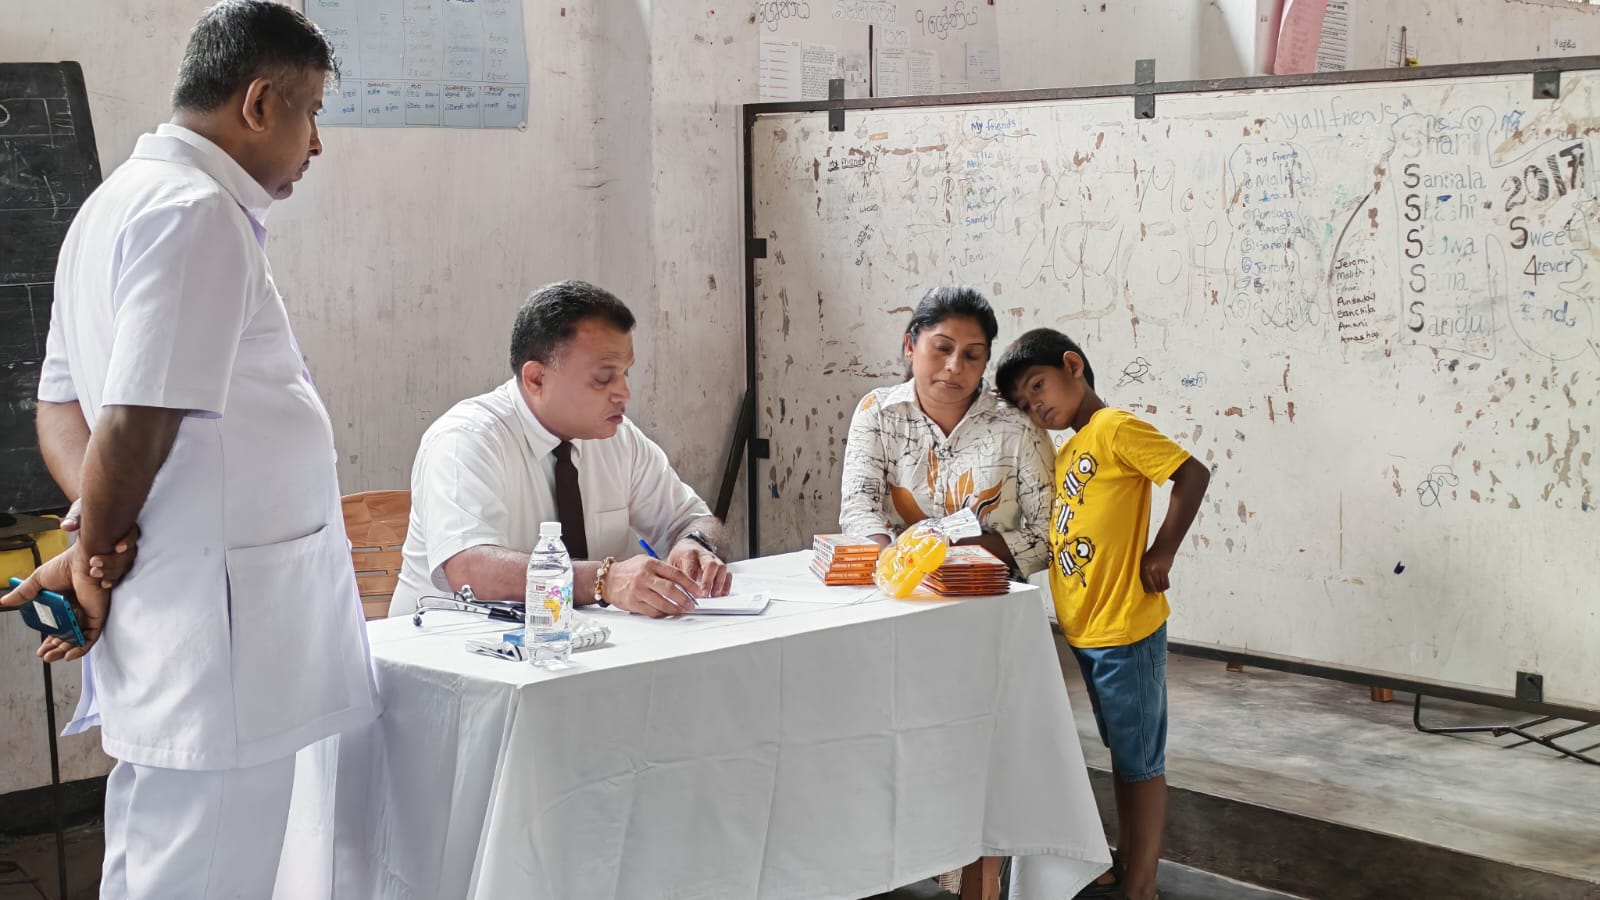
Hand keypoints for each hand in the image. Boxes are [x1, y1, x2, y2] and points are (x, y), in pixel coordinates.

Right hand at [1, 546, 112, 661]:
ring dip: (65, 651)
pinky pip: (90, 637)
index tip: (40, 649)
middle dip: (54, 648)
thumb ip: (23, 594)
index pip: (56, 628)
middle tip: (44, 656)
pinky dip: (81, 648)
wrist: (83, 561)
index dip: (48, 640)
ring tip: (51, 656)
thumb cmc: (65, 566)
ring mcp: (87, 614)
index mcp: (63, 605)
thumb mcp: (38, 582)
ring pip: (77, 639)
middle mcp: (76, 611)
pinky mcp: (97, 616)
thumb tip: (4, 601)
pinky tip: (69, 655)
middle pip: (66, 636)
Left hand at [60, 500, 140, 588]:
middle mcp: (124, 541)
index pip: (132, 534)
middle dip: (112, 561)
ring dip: (110, 572)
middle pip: (127, 554)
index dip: (127, 542)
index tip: (117, 548)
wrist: (88, 520)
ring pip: (123, 566)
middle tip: (94, 561)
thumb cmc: (86, 513)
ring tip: (94, 572)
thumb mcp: (80, 510)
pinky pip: (119, 575)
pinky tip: (104, 583)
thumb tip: (67, 525)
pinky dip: (112, 580)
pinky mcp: (115, 565)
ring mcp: (121, 555)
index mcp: (120, 526)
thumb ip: (75, 517)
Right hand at [602, 555, 700, 617]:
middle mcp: (645, 577)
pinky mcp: (633, 603)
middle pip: (671, 590)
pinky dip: (662, 613)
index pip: (675, 574)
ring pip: (662, 603)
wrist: (607, 579)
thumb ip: (663, 570)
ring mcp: (638, 590)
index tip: (698, 592)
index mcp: (651, 564)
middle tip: (692, 605)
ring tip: (683, 611)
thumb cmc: (629, 571)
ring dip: (675, 609)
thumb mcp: (646, 562)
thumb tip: (685, 582)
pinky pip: (652, 611)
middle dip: (685, 599)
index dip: (690, 584)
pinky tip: (668, 613)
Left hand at [666, 540, 730, 596]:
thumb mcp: (671, 564)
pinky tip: (721, 594)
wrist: (688, 546)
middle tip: (703, 595)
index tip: (689, 594)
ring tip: (713, 596)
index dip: (691, 582)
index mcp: (689, 554)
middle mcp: (704, 555)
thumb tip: (672, 593)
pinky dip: (726, 584)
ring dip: (718, 584)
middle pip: (710, 565)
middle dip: (708, 581)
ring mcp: (714, 560)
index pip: (692, 568)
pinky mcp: (720, 566)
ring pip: (721, 568)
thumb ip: (673, 576)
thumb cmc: (679, 557)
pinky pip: (728, 573)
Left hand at [1140, 546, 1175, 593]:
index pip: (1144, 581)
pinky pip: (1166, 582)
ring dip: (1160, 589)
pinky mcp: (1166, 571)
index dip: (1146, 588)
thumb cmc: (1153, 553)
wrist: (1164, 546)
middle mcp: (1151, 569)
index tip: (1147, 591)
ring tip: (1160, 589)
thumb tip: (1146, 582)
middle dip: (1153, 590)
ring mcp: (1158, 570)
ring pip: (1159, 585)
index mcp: (1144, 567)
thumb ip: (1144, 571)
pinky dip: (1165, 586)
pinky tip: (1165, 586)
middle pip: (1152, 585)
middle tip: (1154, 591)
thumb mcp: (1145, 561)